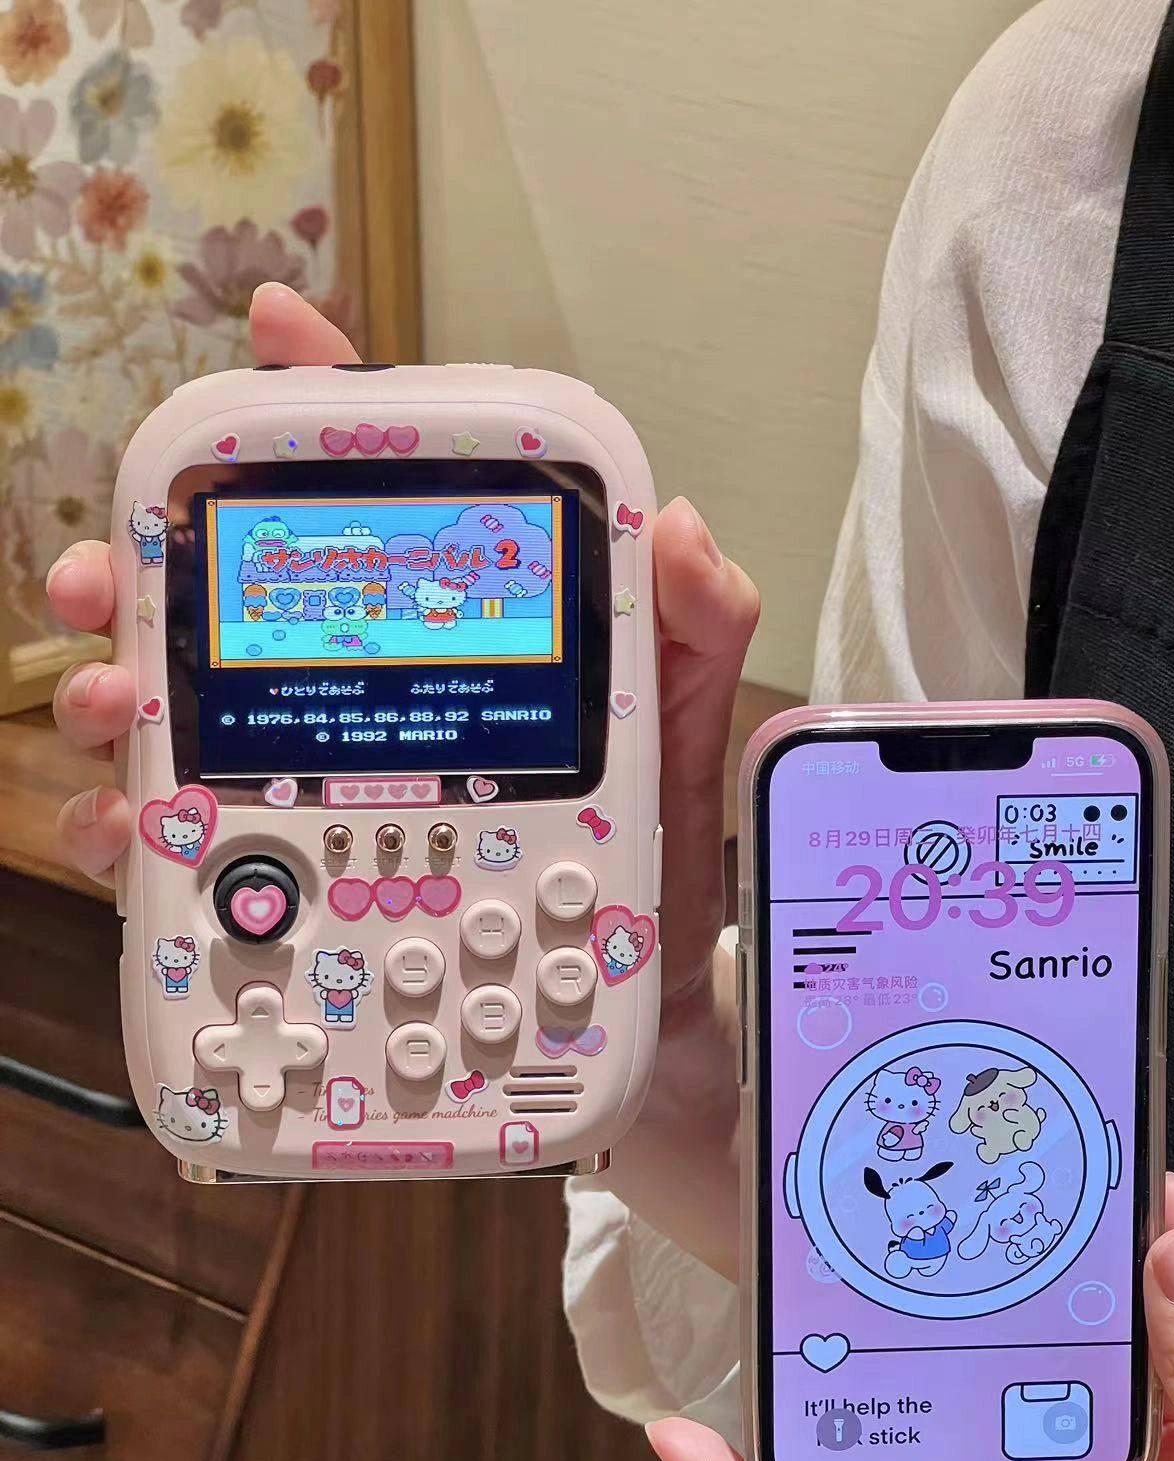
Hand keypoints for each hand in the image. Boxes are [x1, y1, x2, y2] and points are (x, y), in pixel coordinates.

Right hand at [49, 285, 759, 1278]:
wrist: (643, 1041)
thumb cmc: (659, 889)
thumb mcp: (684, 756)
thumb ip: (699, 645)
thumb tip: (682, 531)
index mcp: (475, 654)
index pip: (399, 516)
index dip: (334, 413)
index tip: (272, 334)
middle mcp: (388, 714)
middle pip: (251, 615)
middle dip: (158, 575)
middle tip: (105, 578)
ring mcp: (343, 807)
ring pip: (202, 727)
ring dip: (127, 703)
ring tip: (104, 706)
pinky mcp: (317, 904)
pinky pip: (210, 861)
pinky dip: (152, 842)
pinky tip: (126, 836)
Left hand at [650, 1174, 1173, 1460]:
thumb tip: (1162, 1253)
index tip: (679, 1446)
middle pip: (924, 1450)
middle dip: (872, 1360)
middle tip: (816, 1266)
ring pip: (1020, 1386)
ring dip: (1014, 1300)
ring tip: (973, 1201)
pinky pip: (1129, 1367)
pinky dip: (1139, 1299)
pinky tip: (1153, 1228)